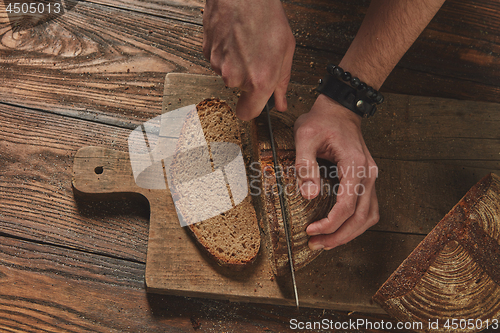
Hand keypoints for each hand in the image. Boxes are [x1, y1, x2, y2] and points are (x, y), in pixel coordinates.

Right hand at [202, 0, 294, 119]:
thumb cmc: (266, 16)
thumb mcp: (286, 51)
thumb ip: (282, 82)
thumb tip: (280, 102)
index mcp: (259, 81)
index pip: (247, 114)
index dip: (251, 108)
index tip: (254, 102)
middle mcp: (236, 77)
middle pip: (239, 90)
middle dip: (248, 79)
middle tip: (258, 56)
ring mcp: (219, 66)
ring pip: (228, 74)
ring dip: (237, 64)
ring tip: (247, 42)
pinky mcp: (207, 53)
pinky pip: (218, 61)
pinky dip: (226, 53)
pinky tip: (235, 38)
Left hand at [294, 94, 379, 249]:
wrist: (340, 109)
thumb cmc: (322, 121)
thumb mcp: (305, 136)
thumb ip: (305, 165)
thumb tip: (309, 195)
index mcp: (355, 165)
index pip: (347, 205)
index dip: (329, 224)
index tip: (311, 231)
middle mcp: (368, 174)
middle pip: (362, 217)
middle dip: (340, 236)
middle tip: (317, 245)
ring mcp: (370, 177)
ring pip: (369, 216)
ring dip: (350, 233)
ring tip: (327, 242)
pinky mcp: (366, 179)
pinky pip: (367, 208)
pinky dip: (355, 223)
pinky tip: (338, 228)